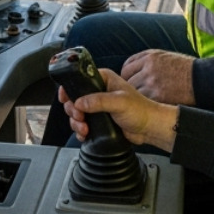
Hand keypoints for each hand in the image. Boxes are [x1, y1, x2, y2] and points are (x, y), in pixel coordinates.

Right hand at [59, 68, 178, 151]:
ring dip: (76, 122)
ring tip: (84, 128)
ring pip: (76, 113)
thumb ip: (98, 101)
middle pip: (74, 98)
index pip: (79, 79)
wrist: (148, 128)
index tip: (65, 99)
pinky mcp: (98, 119)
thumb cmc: (140, 110)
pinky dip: (80, 130)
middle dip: (73, 110)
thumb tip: (79, 102)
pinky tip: (85, 134)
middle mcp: (98, 91)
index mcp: (103, 79)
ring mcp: (97, 106)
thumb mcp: (119, 102)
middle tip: (80, 117)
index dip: (69, 89)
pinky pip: (82, 124)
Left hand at [120, 49, 196, 105]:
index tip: (131, 82)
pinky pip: (143, 101)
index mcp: (150, 57)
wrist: (202, 80)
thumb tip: (131, 69)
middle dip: (131, 88)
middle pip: (128, 81)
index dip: (127, 76)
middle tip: (135, 95)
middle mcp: (149, 68)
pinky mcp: (157, 96)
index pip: (126, 67)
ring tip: (143, 101)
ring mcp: (152, 83)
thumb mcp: (165, 56)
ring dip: (137, 97)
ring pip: (134, 92)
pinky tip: (150, 105)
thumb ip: (147, 60)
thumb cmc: (185, 69)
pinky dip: (145, 104)